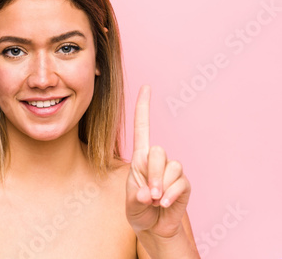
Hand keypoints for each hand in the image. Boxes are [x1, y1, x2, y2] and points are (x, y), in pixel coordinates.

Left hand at [126, 85, 190, 238]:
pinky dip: (170, 194)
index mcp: (140, 158)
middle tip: (148, 194)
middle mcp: (157, 161)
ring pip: (171, 167)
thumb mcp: (130, 204)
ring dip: (161, 186)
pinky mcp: (183, 184)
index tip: (146, 87)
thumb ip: (135, 198)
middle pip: (158, 152)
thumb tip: (148, 192)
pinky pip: (180, 183)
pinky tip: (164, 203)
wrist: (153, 228)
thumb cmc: (138, 211)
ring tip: (155, 201)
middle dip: (152, 174)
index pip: (142, 128)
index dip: (143, 108)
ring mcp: (172, 172)